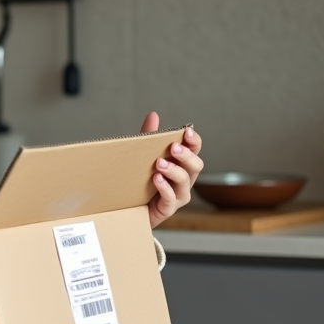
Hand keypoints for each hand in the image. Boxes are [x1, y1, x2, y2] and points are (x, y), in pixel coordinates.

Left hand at [139, 112, 203, 228]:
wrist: (126, 207)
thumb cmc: (140, 180)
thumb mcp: (143, 156)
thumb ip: (149, 137)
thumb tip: (153, 115)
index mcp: (182, 164)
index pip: (195, 150)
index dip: (194, 141)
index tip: (186, 131)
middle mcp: (184, 179)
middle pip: (196, 166)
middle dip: (186, 155)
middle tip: (173, 147)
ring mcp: (178, 195)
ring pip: (185, 182)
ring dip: (174, 170)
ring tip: (160, 163)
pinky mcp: (167, 208)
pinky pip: (171, 199)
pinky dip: (165, 188)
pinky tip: (156, 179)